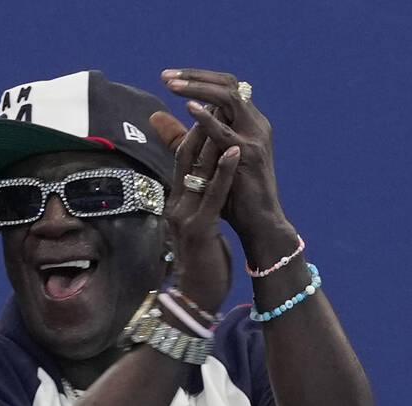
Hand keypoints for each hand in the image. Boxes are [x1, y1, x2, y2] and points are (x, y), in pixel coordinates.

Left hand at [151, 68, 298, 263]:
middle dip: (195, 77)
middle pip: (228, 84)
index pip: (224, 86)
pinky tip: (189, 108)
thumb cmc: (233, 195)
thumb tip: (154, 116)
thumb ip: (181, 138)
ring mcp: (255, 138)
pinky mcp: (249, 156)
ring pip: (229, 99)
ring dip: (199, 89)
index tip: (167, 76)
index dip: (197, 77)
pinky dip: (207, 118)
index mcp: (247, 122)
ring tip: (172, 85)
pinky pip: (226, 132)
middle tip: (166, 76)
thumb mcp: (204, 158)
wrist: (257, 223)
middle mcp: (256, 124)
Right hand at [156, 121, 239, 313]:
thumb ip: (198, 204)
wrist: (194, 300)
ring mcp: (185, 217)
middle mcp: (176, 205)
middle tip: (217, 99)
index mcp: (176, 203)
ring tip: (226, 114)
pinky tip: (236, 152)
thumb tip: (201, 185)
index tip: (210, 107)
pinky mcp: (200, 230)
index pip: (181, 159)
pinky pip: (213, 195)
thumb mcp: (198, 227)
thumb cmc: (201, 266)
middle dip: (201, 125)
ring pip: (197, 170)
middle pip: (185, 156)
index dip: (195, 130)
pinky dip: (224, 171)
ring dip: (213, 139)